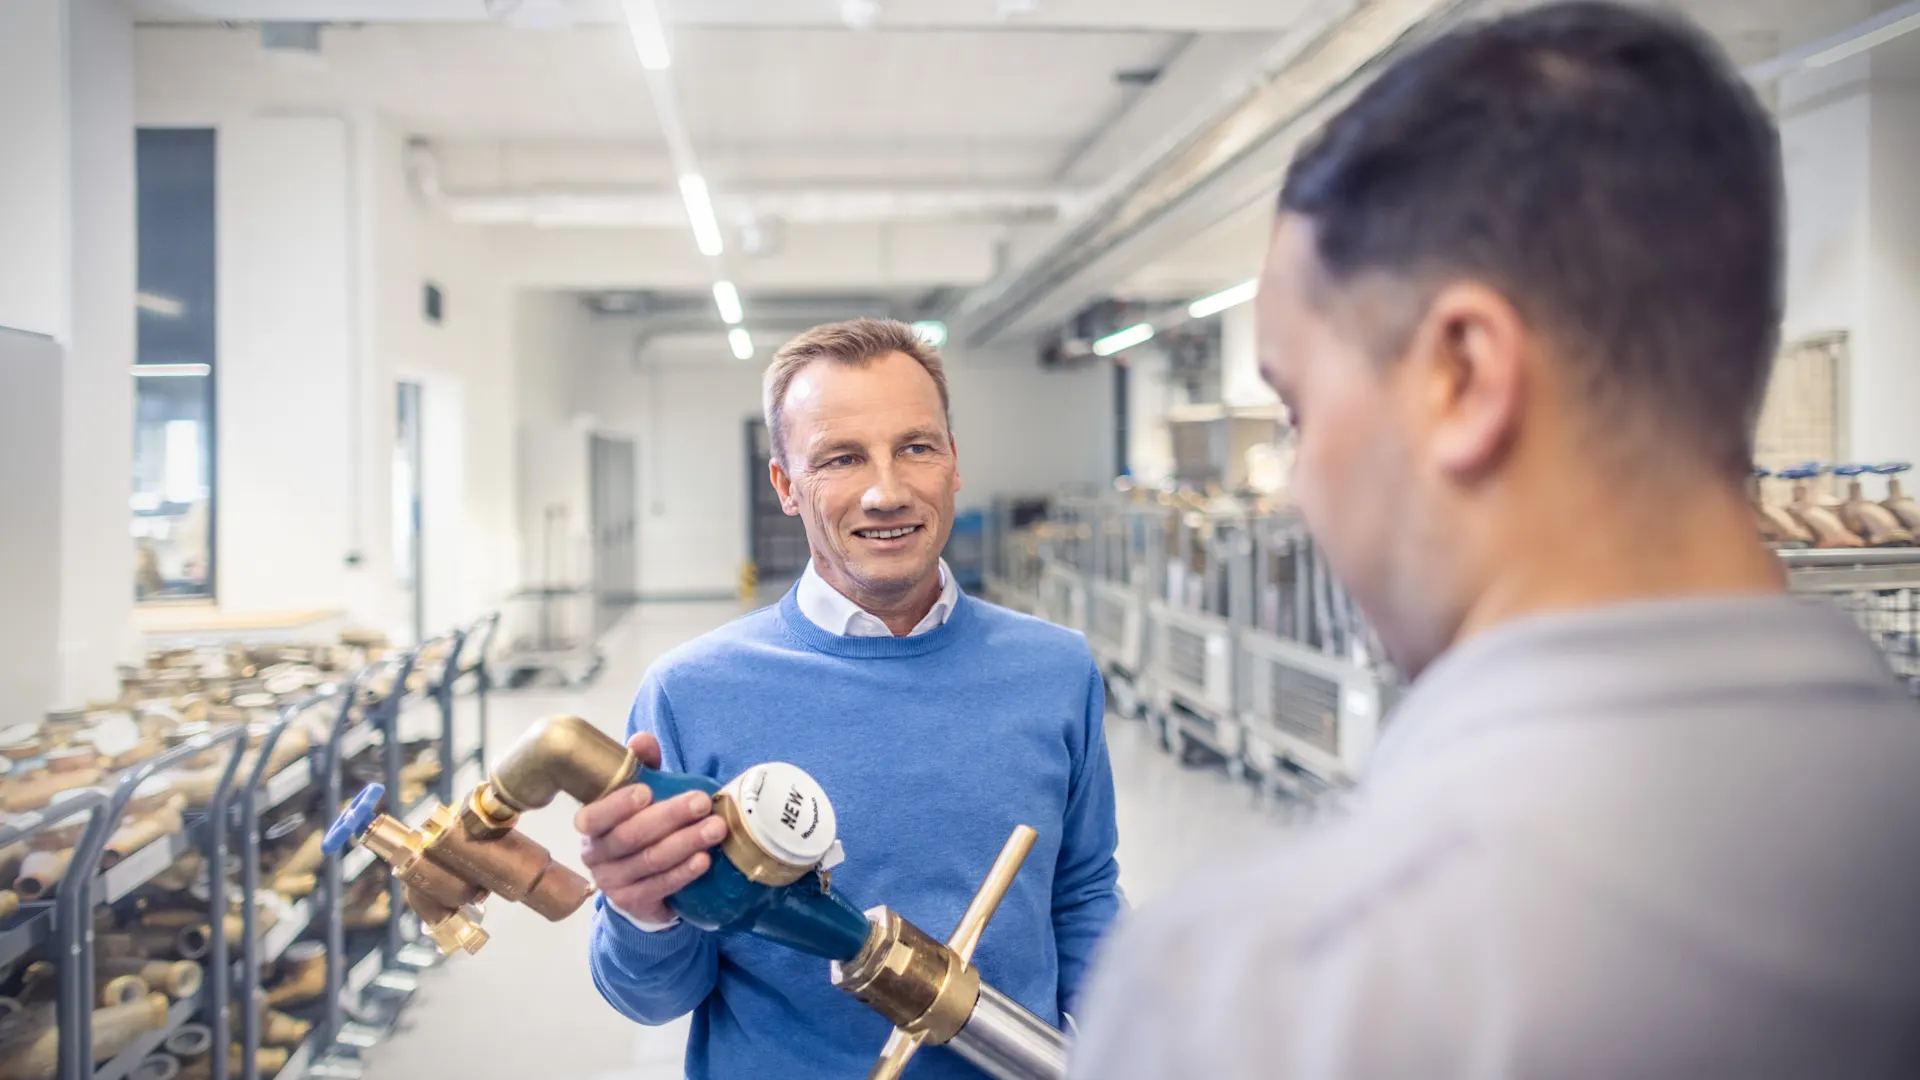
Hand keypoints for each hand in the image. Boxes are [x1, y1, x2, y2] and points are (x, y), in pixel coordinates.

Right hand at [574, 733, 726, 924]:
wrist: (639, 880)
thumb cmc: (639, 825)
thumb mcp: (639, 793)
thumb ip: (640, 765)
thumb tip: (642, 740)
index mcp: (591, 825)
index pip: (593, 816)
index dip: (617, 805)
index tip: (647, 791)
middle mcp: (595, 855)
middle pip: (630, 837)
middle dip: (669, 817)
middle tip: (702, 802)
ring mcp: (612, 882)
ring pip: (650, 861)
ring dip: (685, 843)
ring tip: (715, 828)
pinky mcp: (632, 902)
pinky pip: (660, 887)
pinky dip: (684, 872)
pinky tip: (704, 860)